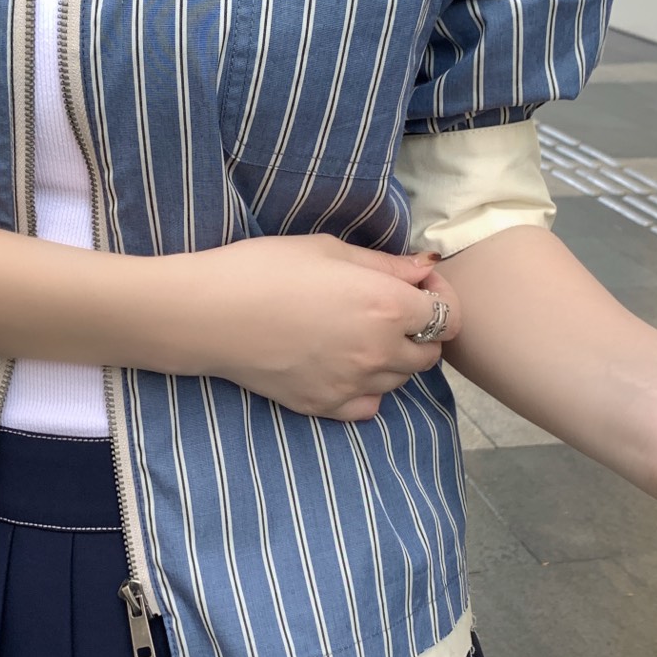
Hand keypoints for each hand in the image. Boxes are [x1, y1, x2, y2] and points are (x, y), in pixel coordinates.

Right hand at [178, 234, 461, 419]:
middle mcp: (379, 351)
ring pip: (400, 381)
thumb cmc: (264, 268)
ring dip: (393, 360)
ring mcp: (353, 384)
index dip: (439, 297)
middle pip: (429, 355)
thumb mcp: (329, 249)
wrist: (209, 314)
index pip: (447, 315)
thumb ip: (386, 265)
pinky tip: (344, 368)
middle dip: (420, 332)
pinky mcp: (325, 406)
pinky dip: (366, 391)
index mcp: (387, 306)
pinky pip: (368, 407)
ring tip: (359, 337)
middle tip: (390, 313)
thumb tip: (423, 270)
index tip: (418, 287)